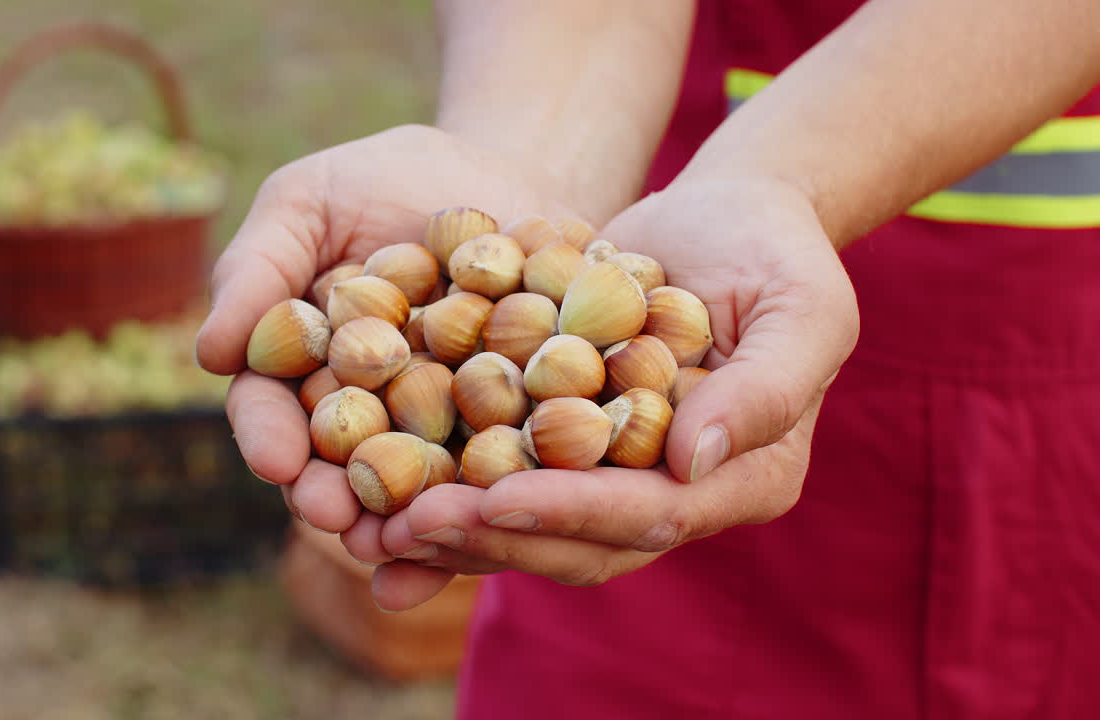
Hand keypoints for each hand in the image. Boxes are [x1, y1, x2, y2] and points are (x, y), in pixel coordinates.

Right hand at [195, 124, 578, 586]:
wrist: (505, 168)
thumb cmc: (388, 178)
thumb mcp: (311, 201)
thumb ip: (258, 269)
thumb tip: (207, 354)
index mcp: (305, 367)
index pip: (272, 408)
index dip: (269, 437)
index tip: (275, 462)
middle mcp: (367, 412)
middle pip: (339, 467)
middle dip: (334, 498)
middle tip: (336, 521)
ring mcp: (441, 427)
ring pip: (417, 488)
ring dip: (408, 524)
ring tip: (405, 545)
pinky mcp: (515, 427)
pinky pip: (502, 472)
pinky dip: (495, 501)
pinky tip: (494, 524)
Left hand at [370, 176, 859, 609]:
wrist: (724, 214)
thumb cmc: (777, 249)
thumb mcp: (803, 306)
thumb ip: (765, 388)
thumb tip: (692, 463)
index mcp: (743, 480)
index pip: (652, 515)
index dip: (572, 513)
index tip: (495, 502)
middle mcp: (676, 496)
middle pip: (580, 541)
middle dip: (494, 537)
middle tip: (408, 526)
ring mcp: (618, 476)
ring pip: (532, 528)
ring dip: (456, 534)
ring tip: (375, 529)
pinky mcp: (568, 445)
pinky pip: (503, 477)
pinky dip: (446, 486)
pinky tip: (380, 492)